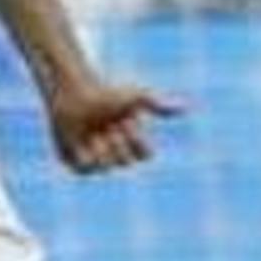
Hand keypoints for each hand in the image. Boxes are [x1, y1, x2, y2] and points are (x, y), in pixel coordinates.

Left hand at [47, 75, 183, 174]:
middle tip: (107, 126)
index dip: (136, 139)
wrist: (74, 93)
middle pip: (126, 162)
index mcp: (132, 142)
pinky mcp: (75, 163)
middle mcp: (116, 154)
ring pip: (107, 168)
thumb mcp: (136, 98)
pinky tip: (82, 141)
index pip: (145, 154)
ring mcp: (96, 160)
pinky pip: (86, 168)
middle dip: (118, 142)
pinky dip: (86, 154)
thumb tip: (186, 108)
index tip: (125, 122)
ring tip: (93, 133)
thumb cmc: (106, 93)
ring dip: (103, 147)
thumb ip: (159, 106)